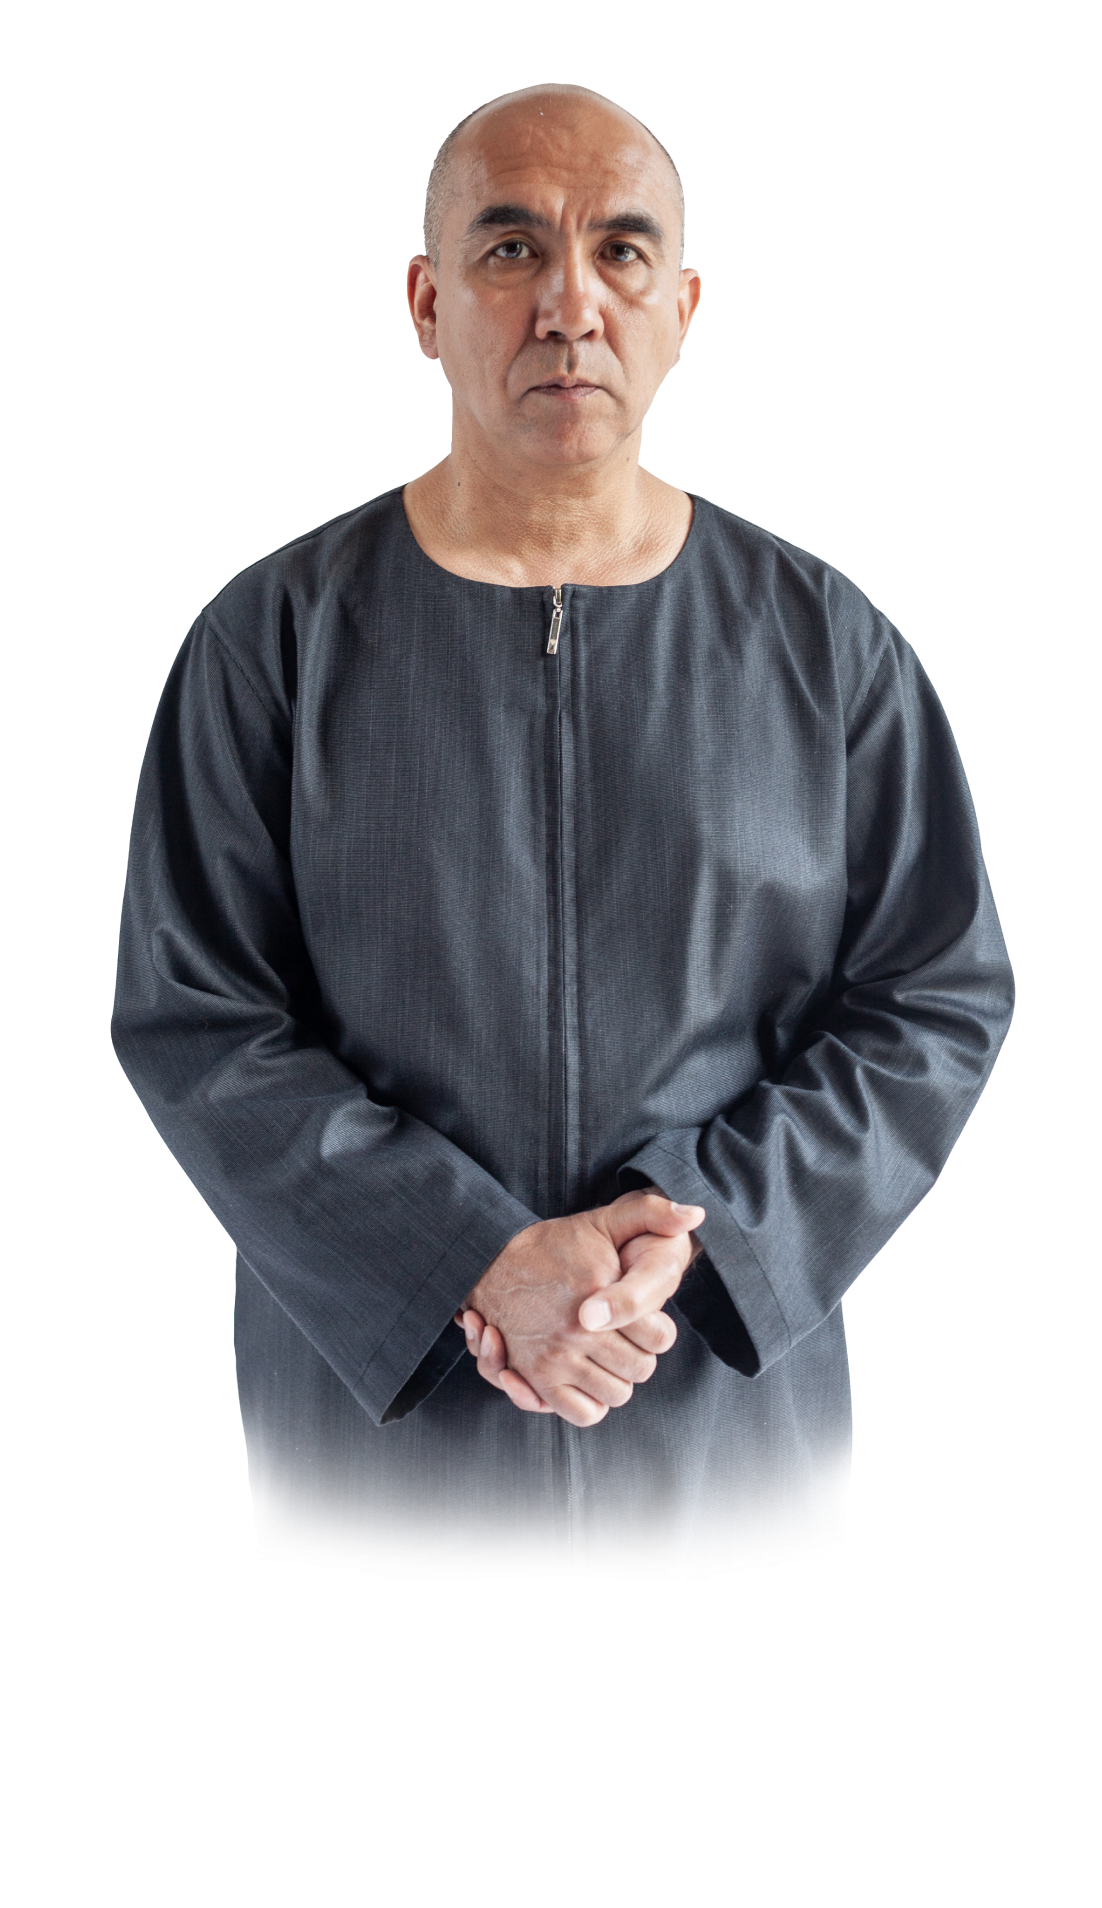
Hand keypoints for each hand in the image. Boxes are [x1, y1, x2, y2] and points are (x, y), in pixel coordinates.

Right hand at [451, 1188, 704, 1427]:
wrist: (492, 1261)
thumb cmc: (557, 1243)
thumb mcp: (605, 1221)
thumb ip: (653, 1213)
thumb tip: (696, 1213)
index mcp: (597, 1294)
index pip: (660, 1338)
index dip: (658, 1331)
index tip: (644, 1321)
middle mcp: (576, 1331)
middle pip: (640, 1370)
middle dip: (639, 1355)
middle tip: (625, 1339)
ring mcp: (555, 1359)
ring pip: (616, 1394)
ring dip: (617, 1379)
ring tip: (607, 1357)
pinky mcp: (537, 1380)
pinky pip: (583, 1412)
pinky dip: (592, 1403)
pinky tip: (590, 1379)